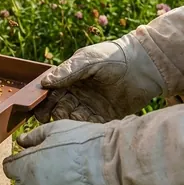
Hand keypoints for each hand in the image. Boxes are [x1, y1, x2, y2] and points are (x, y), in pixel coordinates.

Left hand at [3, 120, 115, 184]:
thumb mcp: (56, 129)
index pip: (9, 168)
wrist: (112, 165)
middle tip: (52, 164)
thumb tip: (21, 141)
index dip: (18, 160)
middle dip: (30, 175)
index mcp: (26, 167)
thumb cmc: (83, 143)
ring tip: (67, 176)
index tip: (30, 156)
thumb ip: (34, 136)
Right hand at [34, 33, 164, 123]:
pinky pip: (92, 126)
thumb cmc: (113, 56)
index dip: (43, 102)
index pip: (50, 94)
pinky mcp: (106, 117)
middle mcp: (78, 94)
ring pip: (74, 119)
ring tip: (77, 116)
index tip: (38, 109)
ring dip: (72, 121)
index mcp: (69, 80)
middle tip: (58, 115)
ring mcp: (91, 107)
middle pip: (59, 109)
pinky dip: (88, 128)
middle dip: (56, 114)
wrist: (145, 65)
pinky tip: (89, 126)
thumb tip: (44, 83)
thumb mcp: (88, 60)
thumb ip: (67, 71)